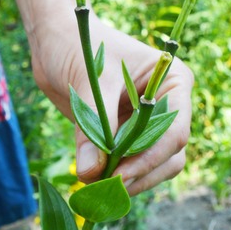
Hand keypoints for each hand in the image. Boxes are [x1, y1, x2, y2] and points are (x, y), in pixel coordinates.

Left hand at [30, 16, 193, 195]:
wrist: (56, 41)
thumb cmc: (79, 45)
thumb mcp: (89, 81)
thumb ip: (92, 127)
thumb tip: (91, 172)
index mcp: (173, 83)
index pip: (174, 130)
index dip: (149, 158)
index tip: (118, 176)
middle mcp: (168, 107)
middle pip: (170, 156)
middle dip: (140, 175)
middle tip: (105, 189)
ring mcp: (148, 125)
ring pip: (153, 167)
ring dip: (128, 181)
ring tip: (96, 189)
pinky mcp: (126, 138)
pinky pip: (129, 166)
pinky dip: (114, 178)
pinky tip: (93, 183)